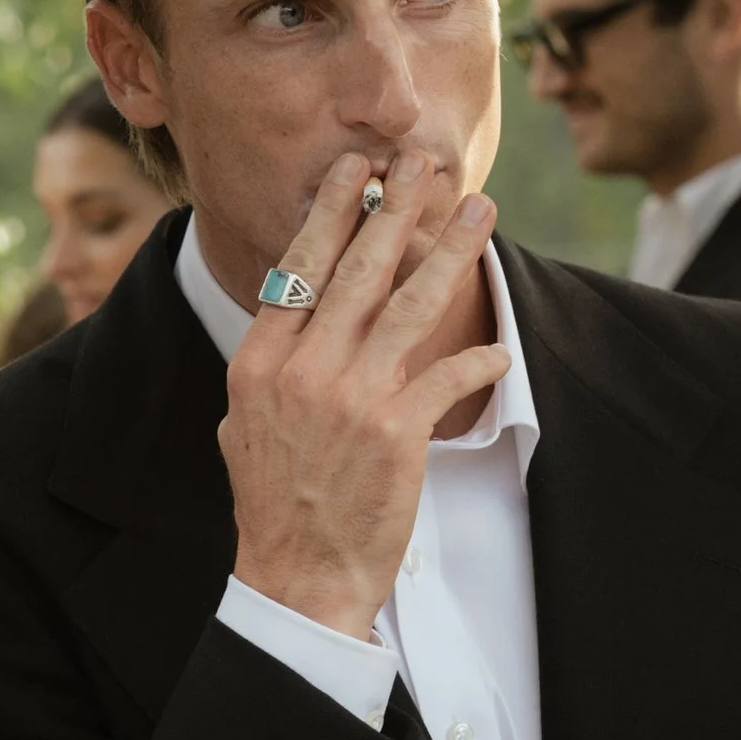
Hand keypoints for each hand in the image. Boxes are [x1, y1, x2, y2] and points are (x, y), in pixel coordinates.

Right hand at [222, 149, 507, 640]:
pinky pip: (448, 374)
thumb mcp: (242, 429)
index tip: (354, 171)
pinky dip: (476, 355)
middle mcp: (301, 371)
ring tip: (478, 211)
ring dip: (449, 252)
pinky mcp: (396, 432)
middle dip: (393, 208)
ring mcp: (349, 398)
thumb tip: (280, 329)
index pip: (298, 268)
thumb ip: (266, 373)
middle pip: (355, 270)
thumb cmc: (275, 508)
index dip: (331, 213)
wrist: (297, 577)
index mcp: (260, 363)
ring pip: (408, 305)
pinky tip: (498, 342)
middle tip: (421, 162)